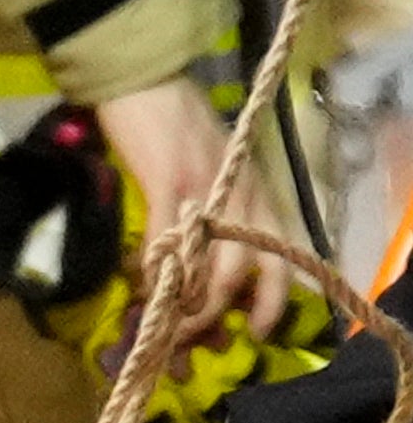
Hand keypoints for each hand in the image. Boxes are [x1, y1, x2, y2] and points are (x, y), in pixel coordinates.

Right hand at [94, 81, 258, 348]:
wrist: (147, 79)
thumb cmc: (175, 124)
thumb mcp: (213, 170)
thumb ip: (215, 210)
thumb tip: (199, 264)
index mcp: (257, 195)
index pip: (281, 262)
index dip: (269, 306)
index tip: (250, 336)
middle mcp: (243, 197)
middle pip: (243, 275)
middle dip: (214, 318)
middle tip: (188, 343)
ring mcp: (208, 191)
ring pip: (211, 269)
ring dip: (186, 306)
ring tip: (163, 324)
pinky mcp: (169, 183)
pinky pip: (168, 243)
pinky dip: (155, 272)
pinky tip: (141, 284)